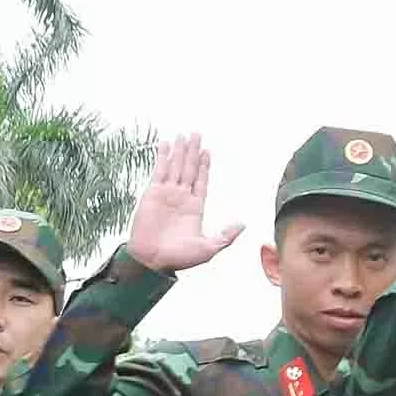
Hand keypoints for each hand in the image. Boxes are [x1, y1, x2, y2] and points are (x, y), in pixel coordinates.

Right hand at [127, 134, 242, 273]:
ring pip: (176, 167)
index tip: (207, 152)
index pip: (201, 181)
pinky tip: (166, 145)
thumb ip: (226, 236)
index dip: (204, 166)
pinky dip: (163, 157)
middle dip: (193, 152)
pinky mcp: (152, 193)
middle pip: (189, 169)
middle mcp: (181, 198)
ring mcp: (166, 194)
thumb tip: (243, 224)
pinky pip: (159, 171)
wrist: (153, 261)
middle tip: (197, 134)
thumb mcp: (209, 248)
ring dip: (180, 151)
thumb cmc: (179, 258)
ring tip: (184, 135)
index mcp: (195, 208)